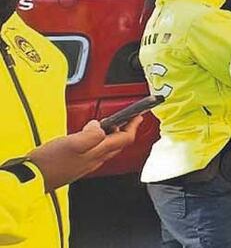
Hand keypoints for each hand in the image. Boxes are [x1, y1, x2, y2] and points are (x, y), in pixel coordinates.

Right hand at [27, 117, 142, 190]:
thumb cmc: (50, 162)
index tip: (138, 115)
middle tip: (128, 117)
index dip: (133, 125)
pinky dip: (98, 141)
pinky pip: (95, 151)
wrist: (31, 178)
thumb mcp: (73, 142)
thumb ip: (91, 134)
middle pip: (119, 144)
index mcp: (97, 153)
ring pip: (107, 148)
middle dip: (126, 129)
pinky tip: (90, 135)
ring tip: (110, 123)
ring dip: (112, 134)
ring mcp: (86, 163)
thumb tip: (99, 126)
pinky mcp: (76, 165)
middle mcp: (95, 160)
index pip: (125, 139)